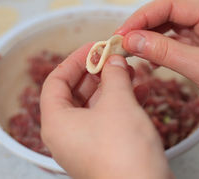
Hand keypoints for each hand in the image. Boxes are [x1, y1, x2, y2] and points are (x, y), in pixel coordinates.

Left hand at [40, 44, 171, 178]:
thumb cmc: (123, 150)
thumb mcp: (118, 102)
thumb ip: (114, 75)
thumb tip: (113, 59)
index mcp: (57, 122)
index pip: (56, 81)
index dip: (75, 60)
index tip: (95, 47)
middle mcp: (66, 134)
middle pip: (76, 92)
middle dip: (98, 72)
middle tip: (116, 57)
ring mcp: (85, 144)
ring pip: (95, 106)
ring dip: (113, 86)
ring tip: (132, 71)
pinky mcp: (104, 150)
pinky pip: (108, 119)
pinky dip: (122, 103)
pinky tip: (142, 91)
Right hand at [116, 0, 198, 138]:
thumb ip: (166, 51)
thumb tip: (131, 39)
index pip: (171, 4)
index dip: (143, 16)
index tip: (122, 33)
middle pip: (169, 15)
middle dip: (144, 27)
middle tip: (120, 43)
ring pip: (171, 31)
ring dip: (151, 39)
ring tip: (131, 52)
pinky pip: (177, 46)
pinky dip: (161, 51)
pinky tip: (152, 62)